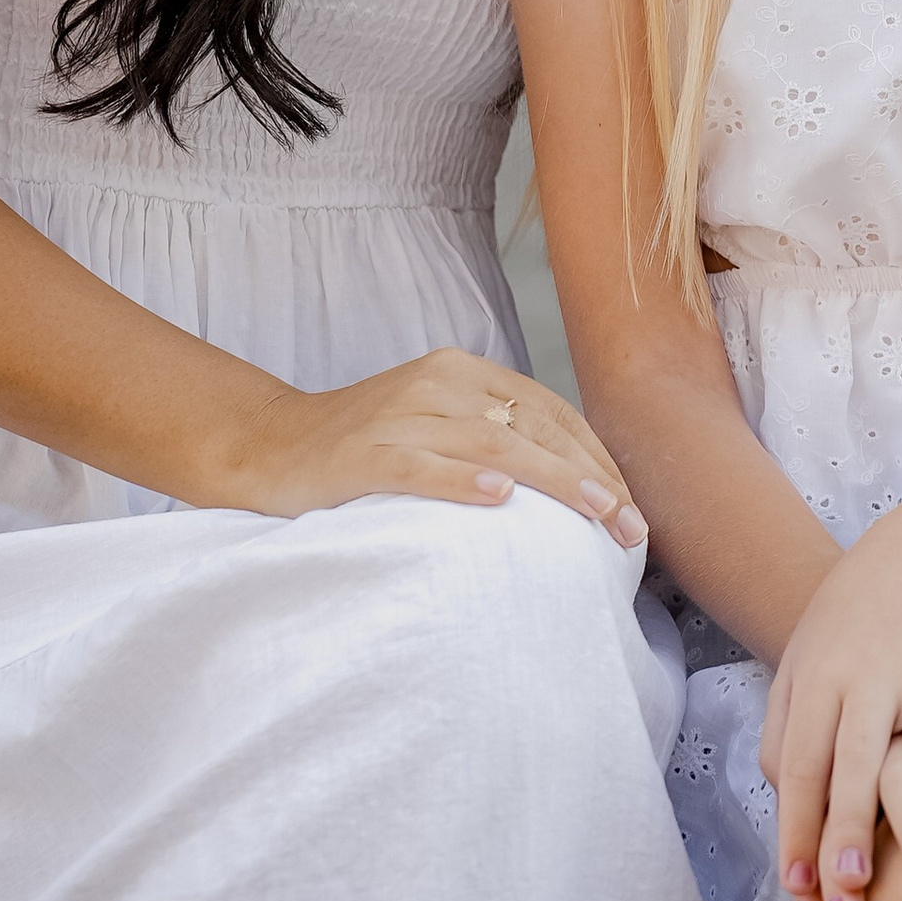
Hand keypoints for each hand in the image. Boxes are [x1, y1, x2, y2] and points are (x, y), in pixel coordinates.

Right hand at [218, 346, 646, 544]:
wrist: (270, 445)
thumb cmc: (369, 447)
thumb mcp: (441, 427)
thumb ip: (497, 439)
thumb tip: (577, 486)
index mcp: (464, 373)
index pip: (550, 412)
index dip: (597, 457)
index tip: (631, 507)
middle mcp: (437, 383)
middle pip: (531, 426)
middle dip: (589, 477)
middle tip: (629, 527)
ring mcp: (398, 416)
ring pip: (490, 443)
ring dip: (549, 480)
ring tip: (594, 513)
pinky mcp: (360, 455)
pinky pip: (419, 466)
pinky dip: (461, 480)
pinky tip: (499, 498)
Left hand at [762, 532, 901, 900]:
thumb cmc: (845, 636)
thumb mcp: (799, 674)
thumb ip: (785, 745)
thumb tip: (792, 825)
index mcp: (819, 680)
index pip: (800, 764)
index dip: (799, 827)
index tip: (803, 891)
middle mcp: (870, 671)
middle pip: (858, 756)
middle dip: (855, 823)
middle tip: (855, 888)